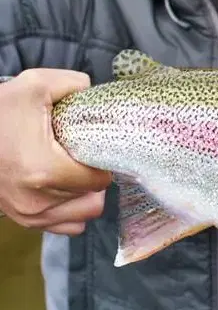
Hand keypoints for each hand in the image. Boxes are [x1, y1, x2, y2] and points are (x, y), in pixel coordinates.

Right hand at [0, 68, 111, 234]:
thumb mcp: (35, 85)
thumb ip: (74, 84)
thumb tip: (94, 93)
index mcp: (45, 170)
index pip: (100, 180)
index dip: (103, 162)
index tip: (96, 147)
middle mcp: (37, 200)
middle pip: (94, 197)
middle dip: (94, 176)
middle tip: (85, 156)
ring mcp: (29, 214)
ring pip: (82, 213)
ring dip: (86, 194)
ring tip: (75, 171)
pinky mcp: (22, 220)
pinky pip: (65, 225)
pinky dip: (71, 209)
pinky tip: (66, 188)